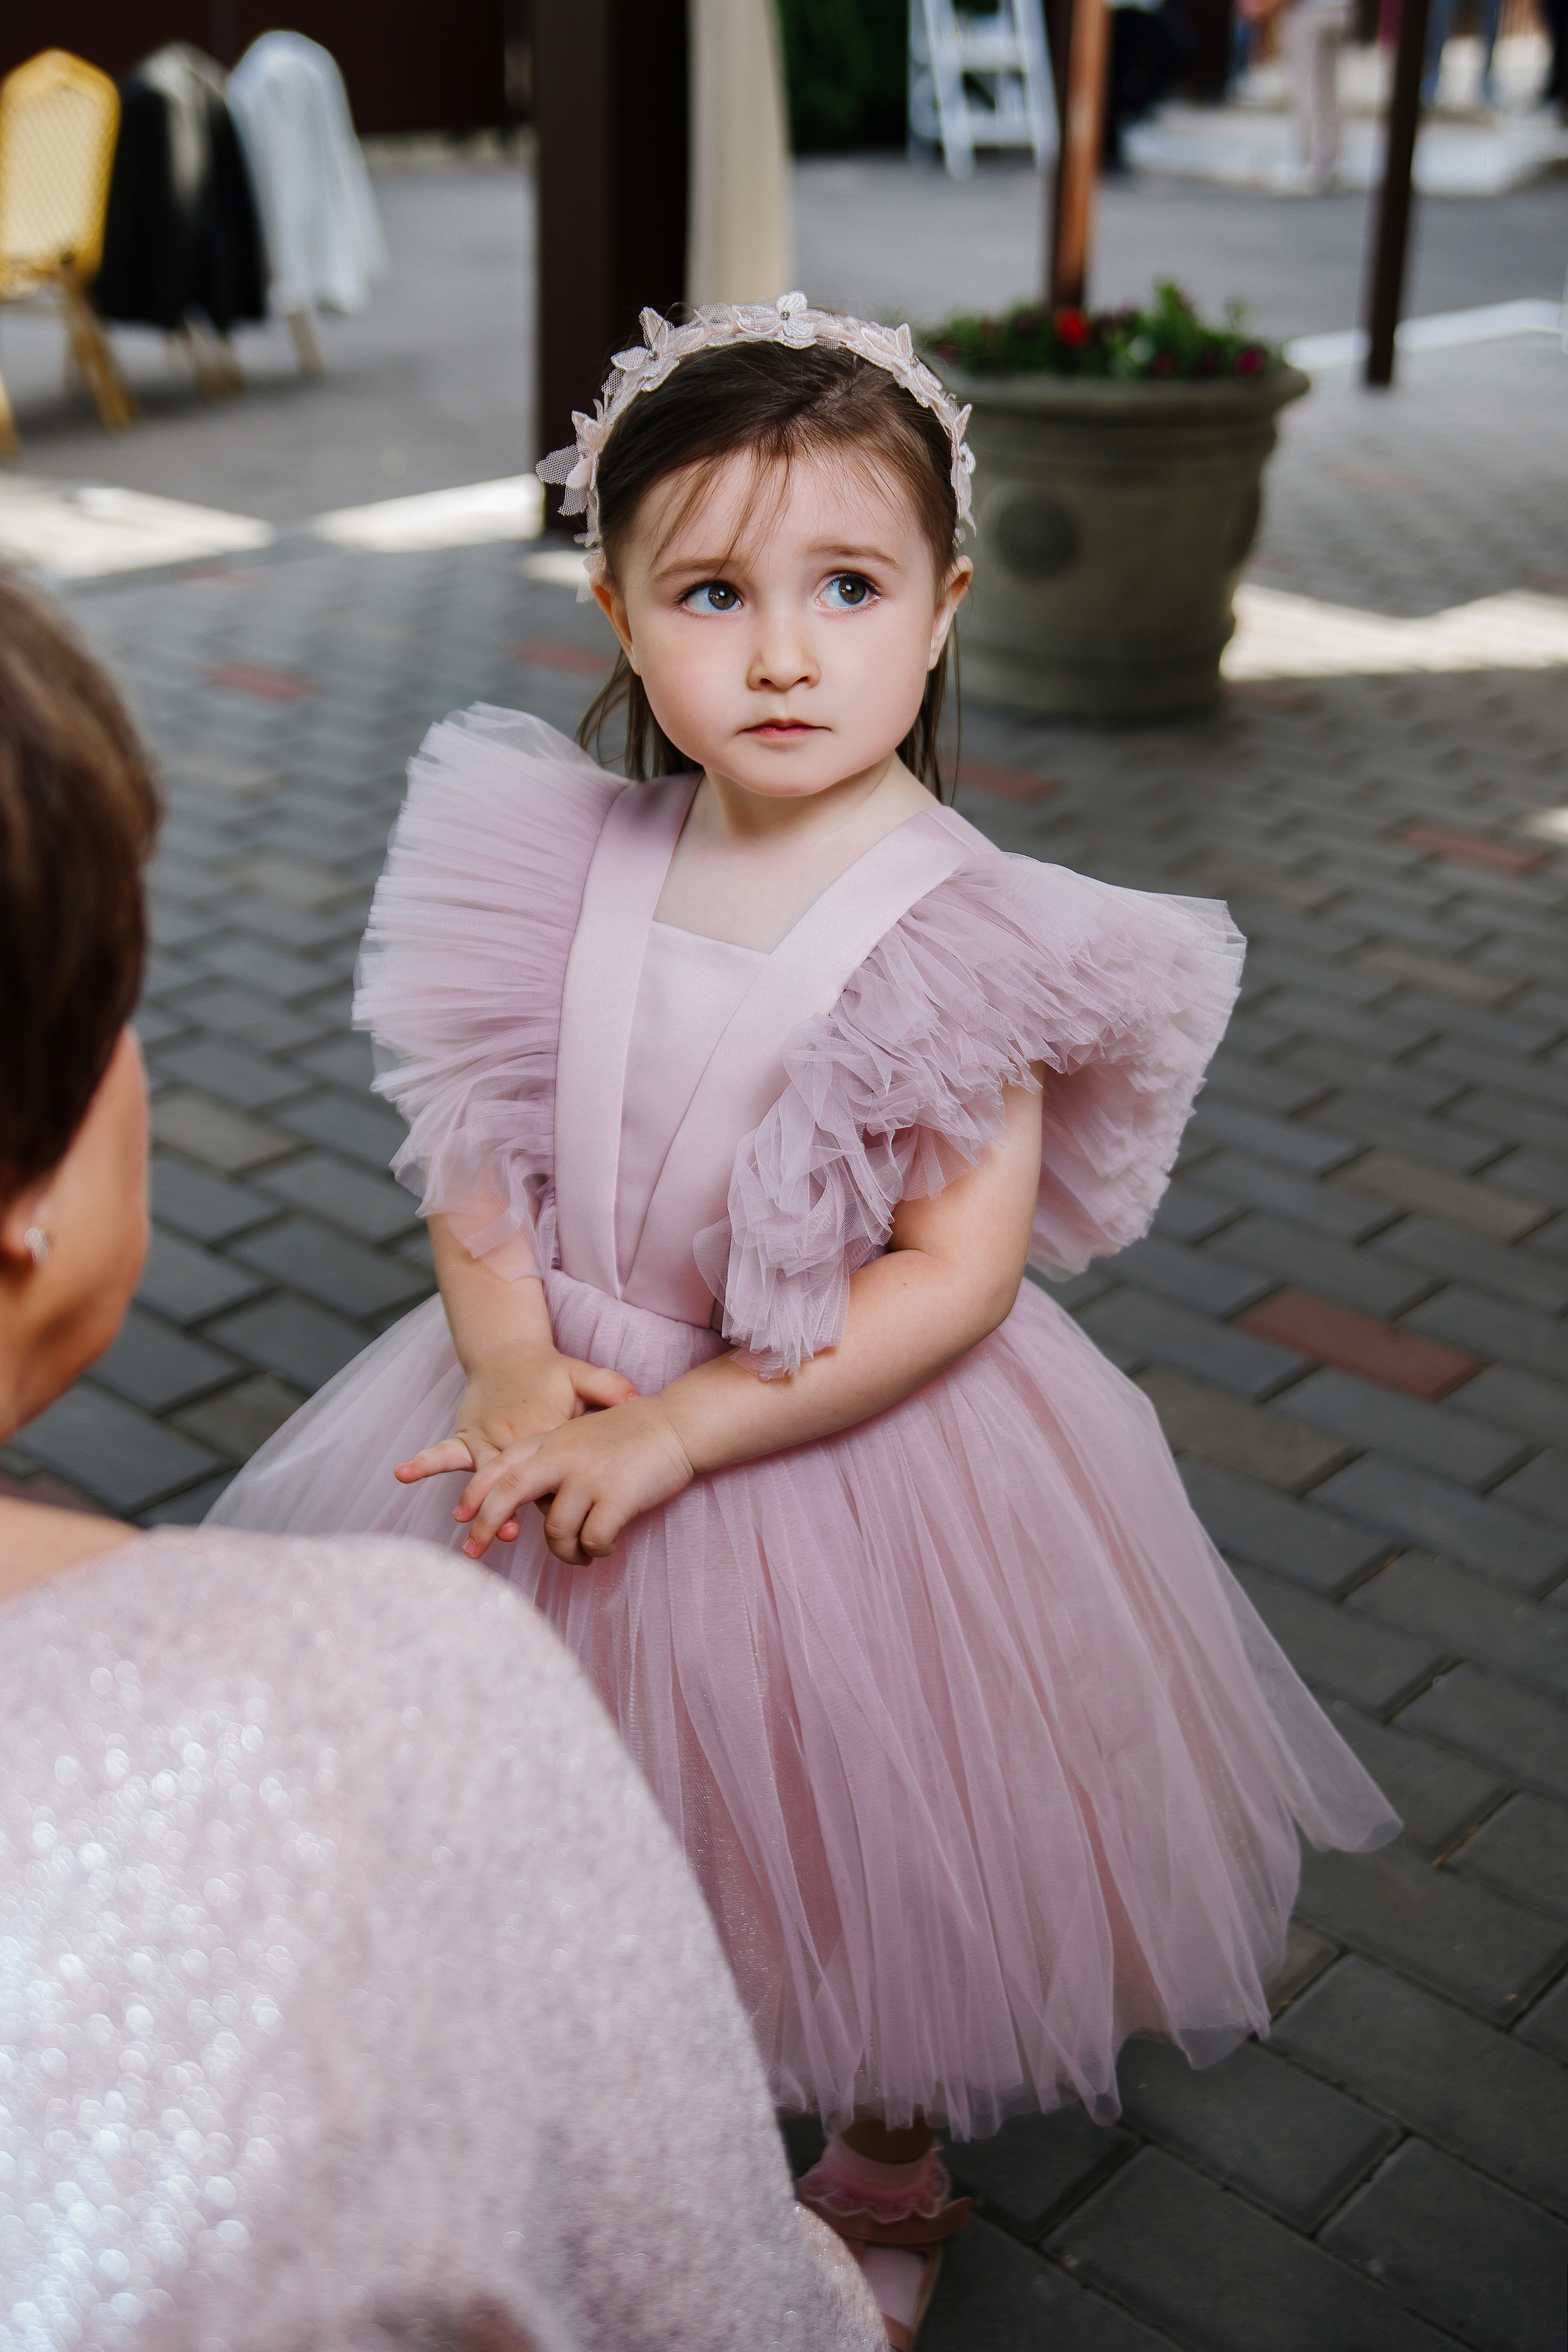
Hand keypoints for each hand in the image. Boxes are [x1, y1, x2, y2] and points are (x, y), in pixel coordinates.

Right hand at [395, 1343, 637, 1543]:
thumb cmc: (551, 1373)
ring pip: (482, 1474)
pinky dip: (424, 1462)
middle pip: (513, 1479)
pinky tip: (402, 1473)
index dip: (553, 1493)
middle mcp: (510, 1434)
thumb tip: (640, 1400)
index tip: (555, 1515)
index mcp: (542, 1428)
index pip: (549, 1469)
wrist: (509, 1353)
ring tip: (466, 1524)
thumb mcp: (582, 1376)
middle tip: (503, 1535)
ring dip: (472, 1499)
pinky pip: (445, 1452)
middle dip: (506, 1508)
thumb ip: (609, 1388)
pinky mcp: (467, 1435)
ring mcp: (486, 1436)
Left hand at [452, 1396, 695, 1564]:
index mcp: (552, 1441)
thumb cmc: (634, 1433)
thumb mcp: (582, 1433)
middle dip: (486, 1525)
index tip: (459, 1517)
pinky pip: (593, 1540)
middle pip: (509, 1492)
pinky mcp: (617, 1497)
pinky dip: (595, 1550)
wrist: (679, 1424)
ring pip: (556, 1530)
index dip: (476, 1492)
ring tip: (580, 1556)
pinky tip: (604, 1546)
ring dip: (564, 1553)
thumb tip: (531, 1501)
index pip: (501, 1465)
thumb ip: (553, 1459)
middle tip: (472, 1552)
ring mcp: (589, 1476)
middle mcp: (563, 1456)